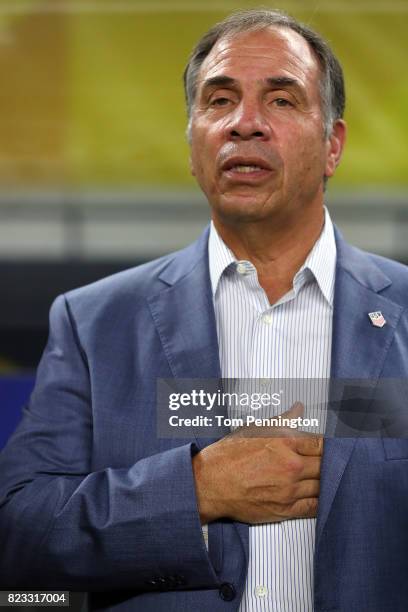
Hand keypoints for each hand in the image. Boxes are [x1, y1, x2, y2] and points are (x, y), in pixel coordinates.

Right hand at [192, 402, 322, 523]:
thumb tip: (298, 408)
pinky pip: (313, 507)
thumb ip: (283, 420)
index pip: (321, 442)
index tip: (332, 445)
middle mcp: (291, 466)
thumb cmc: (229, 455)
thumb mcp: (256, 429)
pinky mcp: (285, 510)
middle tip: (329, 461)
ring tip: (325, 477)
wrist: (211, 482)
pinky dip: (321, 502)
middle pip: (325, 464)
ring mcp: (289, 489)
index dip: (329, 444)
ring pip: (322, 485)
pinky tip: (320, 496)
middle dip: (329, 462)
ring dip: (326, 481)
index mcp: (285, 442)